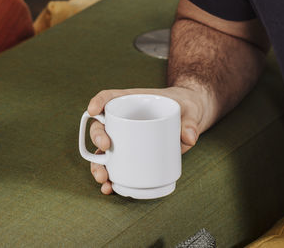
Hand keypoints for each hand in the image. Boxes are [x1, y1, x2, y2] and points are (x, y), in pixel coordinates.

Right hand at [85, 86, 210, 194]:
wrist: (190, 119)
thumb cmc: (186, 108)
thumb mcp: (190, 110)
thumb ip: (190, 122)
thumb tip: (189, 138)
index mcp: (132, 101)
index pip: (109, 97)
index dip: (98, 102)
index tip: (93, 111)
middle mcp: (123, 120)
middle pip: (101, 125)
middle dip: (97, 137)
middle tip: (105, 146)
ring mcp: (125, 139)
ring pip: (103, 151)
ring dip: (98, 164)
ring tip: (103, 177)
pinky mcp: (132, 156)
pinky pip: (116, 166)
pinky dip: (111, 177)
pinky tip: (109, 187)